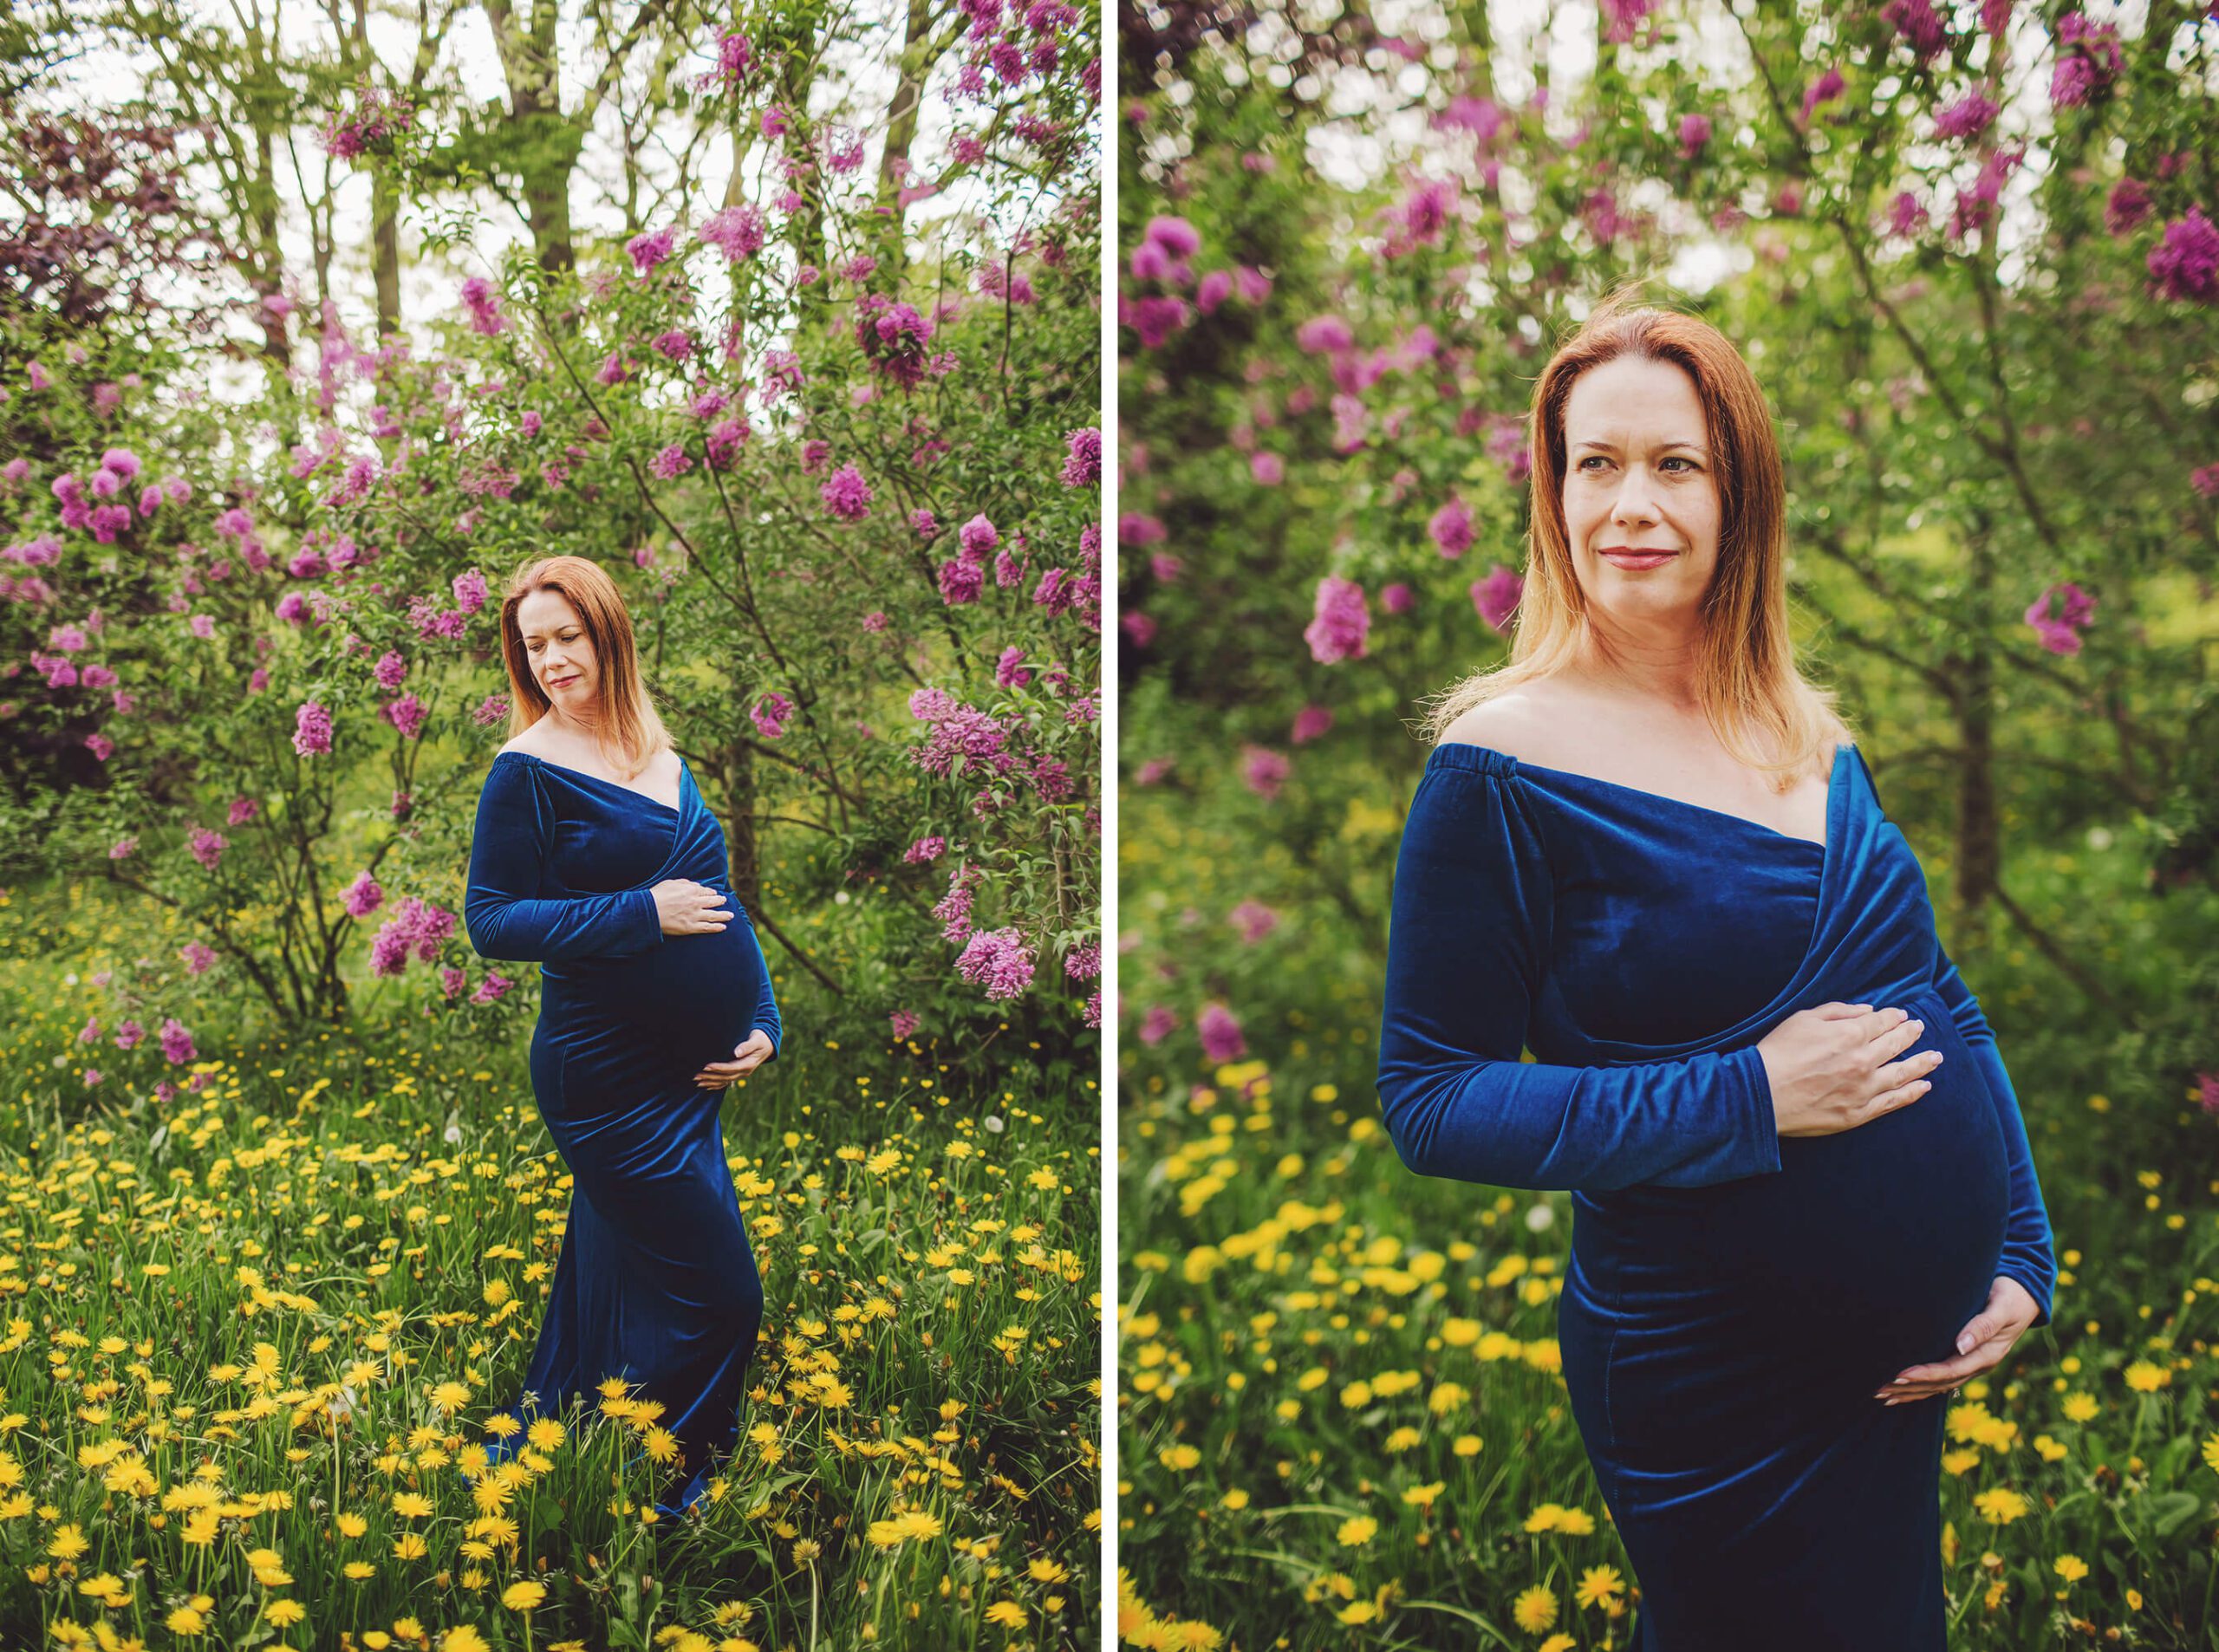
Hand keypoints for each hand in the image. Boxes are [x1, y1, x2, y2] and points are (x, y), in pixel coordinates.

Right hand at [652, 878, 730, 935]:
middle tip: (725, 901)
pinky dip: (716, 927)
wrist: (649, 911)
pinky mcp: (690, 927)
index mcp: (691, 890)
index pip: (705, 891)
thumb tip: (696, 885)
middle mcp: (696, 902)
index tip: (714, 894)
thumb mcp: (671, 883)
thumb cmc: (657, 895)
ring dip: (724, 915)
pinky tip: (723, 927)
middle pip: (712, 902)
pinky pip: (707, 928)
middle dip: (720, 901)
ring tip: (731, 916)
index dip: (711, 893)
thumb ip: (685, 883)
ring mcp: (694, 915)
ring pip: (713, 915)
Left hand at [693, 1029, 774, 1090]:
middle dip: (710, 1076)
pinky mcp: (738, 1074)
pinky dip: (715, 1085)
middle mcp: (745, 1072)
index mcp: (748, 1064)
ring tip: (696, 1081)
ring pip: (724, 1081)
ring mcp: (742, 1074)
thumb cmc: (760, 1039)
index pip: (731, 1068)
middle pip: (725, 1077)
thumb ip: (747, 1046)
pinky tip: (705, 1086)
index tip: (706, 1066)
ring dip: (710, 1082)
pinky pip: (726, 1082)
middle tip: (695, 1075)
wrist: (767, 1045)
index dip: (718, 1068)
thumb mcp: (756, 1040)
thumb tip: (737, 1053)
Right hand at [1757, 1001, 1945, 1138]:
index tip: (1901, 1015)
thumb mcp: (1803, 1019)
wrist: (1762, 1094)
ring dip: (1923, 1063)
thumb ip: (1838, 1012)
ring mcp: (1864, 1089)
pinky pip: (1893, 1102)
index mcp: (1850, 1034)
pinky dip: (1912, 1093)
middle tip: (1920, 1029)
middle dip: (1911, 1034)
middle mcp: (1864, 1061)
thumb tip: (1867, 1011)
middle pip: (1897, 1044)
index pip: (1882, 1022)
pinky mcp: (1858, 1113)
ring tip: (1936, 1057)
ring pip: (1903, 1073)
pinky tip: (1924, 1086)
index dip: (1893, 1017)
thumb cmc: (1778, 1052)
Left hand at [1874, 1276, 2040, 1405]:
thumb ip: (1983, 1325)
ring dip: (1911, 1392)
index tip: (1900, 1374)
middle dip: (1909, 1388)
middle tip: (1878, 1389)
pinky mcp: (1966, 1360)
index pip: (1950, 1370)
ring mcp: (1973, 1365)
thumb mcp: (2001, 1307)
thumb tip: (1962, 1346)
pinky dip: (1921, 1388)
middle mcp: (1979, 1365)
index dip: (1925, 1374)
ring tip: (1881, 1395)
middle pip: (1940, 1383)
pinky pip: (1942, 1380)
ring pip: (1939, 1386)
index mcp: (1987, 1355)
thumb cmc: (2010, 1296)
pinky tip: (1901, 1392)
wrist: (2026, 1296)